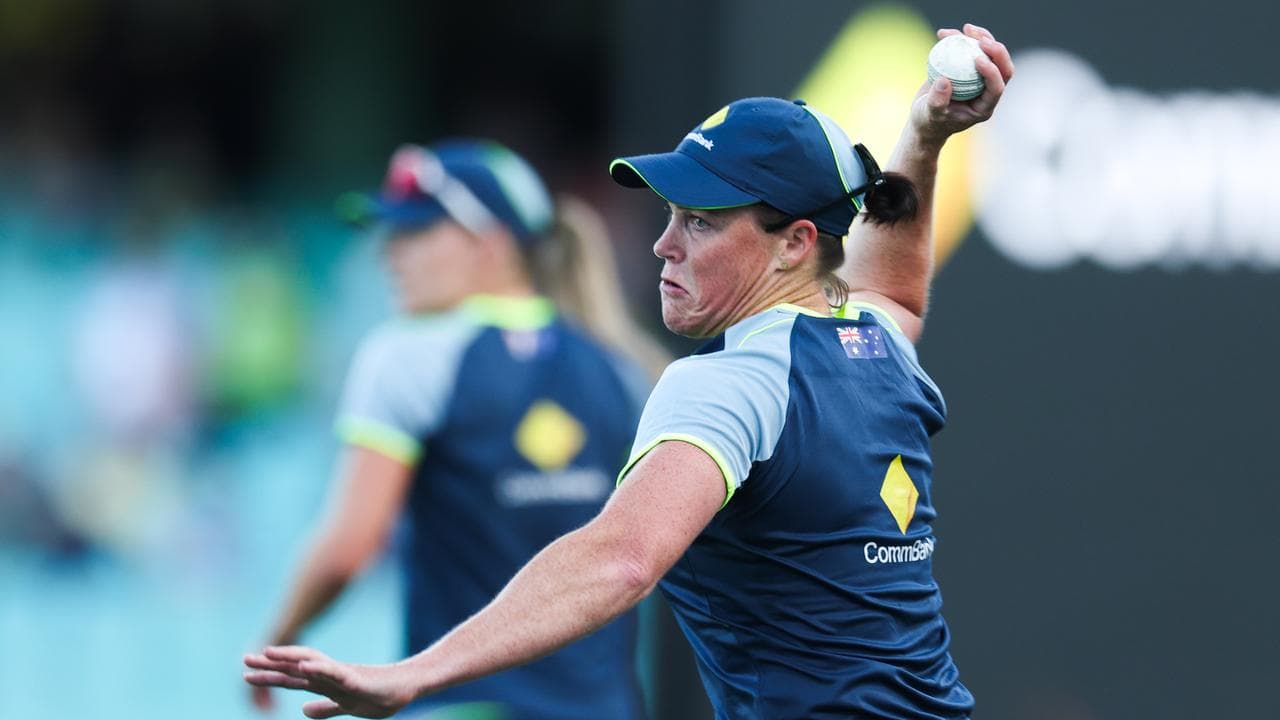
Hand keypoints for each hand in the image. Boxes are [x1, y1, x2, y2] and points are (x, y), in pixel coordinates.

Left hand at [244, 646, 416, 718]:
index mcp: (326, 684)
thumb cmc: (380, 695)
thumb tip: (304, 710)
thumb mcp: (347, 706)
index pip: (292, 679)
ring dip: (289, 658)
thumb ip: (326, 708)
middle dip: (270, 665)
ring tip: (269, 653)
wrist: (408, 687)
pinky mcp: (356, 679)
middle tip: (244, 659)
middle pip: (295, 668)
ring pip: (311, 665)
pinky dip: (318, 668)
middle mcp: (330, 676)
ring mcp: (342, 675)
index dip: (270, 676)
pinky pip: (334, 673)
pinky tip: (304, 666)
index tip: (246, 674)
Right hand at [911, 23, 1015, 145]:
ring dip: (982, 38)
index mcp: (983, 106)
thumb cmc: (928, 121)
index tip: (977, 59)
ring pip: (990, 55)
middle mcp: (986, 91)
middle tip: (981, 40)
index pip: (996, 88)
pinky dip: (963, 39)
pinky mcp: (968, 69)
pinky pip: (971, 50)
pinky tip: (947, 33)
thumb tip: (944, 80)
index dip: (992, 72)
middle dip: (997, 52)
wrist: (923, 117)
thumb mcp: (930, 114)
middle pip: (1002, 69)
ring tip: (966, 29)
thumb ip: (937, 101)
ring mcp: (979, 78)